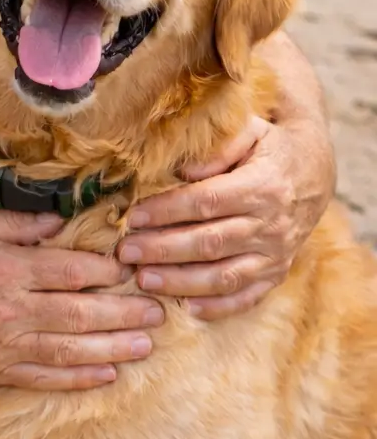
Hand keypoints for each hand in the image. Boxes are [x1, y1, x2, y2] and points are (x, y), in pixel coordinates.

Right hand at [0, 209, 164, 390]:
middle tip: (158, 313)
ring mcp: (3, 346)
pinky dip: (78, 379)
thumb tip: (58, 222)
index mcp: (5, 268)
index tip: (132, 267)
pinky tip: (106, 375)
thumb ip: (15, 224)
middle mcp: (9, 309)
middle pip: (80, 313)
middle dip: (124, 313)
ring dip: (113, 348)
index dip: (105, 270)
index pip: (70, 270)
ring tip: (146, 346)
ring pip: (70, 350)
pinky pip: (45, 378)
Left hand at [117, 113, 333, 319]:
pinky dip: (217, 306)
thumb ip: (219, 148)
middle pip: (210, 243)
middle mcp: (270, 225)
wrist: (314, 172)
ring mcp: (276, 254)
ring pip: (224, 276)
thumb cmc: (269, 148)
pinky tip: (186, 307)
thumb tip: (184, 171)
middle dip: (163, 249)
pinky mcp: (277, 273)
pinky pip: (247, 297)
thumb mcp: (250, 131)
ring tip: (143, 280)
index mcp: (261, 186)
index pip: (206, 202)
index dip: (166, 211)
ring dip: (181, 282)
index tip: (133, 216)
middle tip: (125, 252)